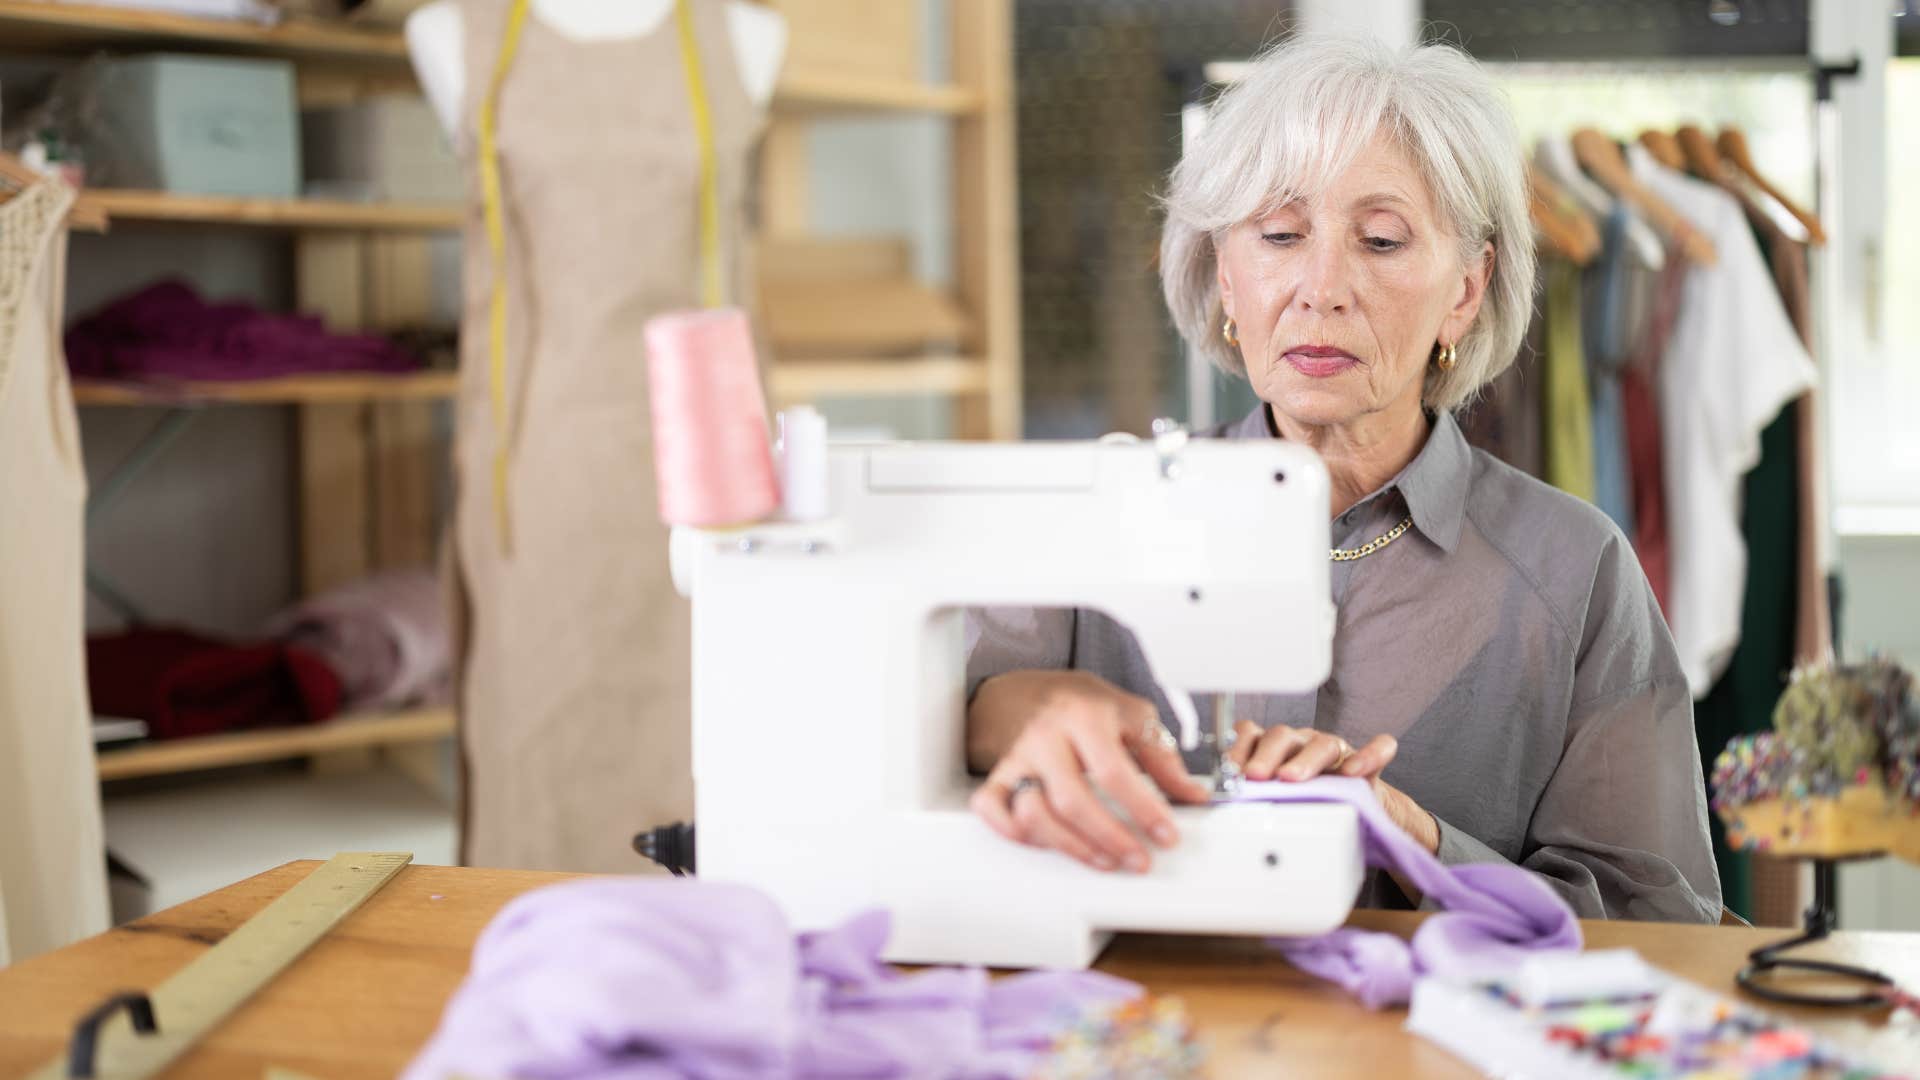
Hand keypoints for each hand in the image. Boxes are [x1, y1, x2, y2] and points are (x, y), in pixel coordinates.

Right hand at [967, 670, 1212, 872]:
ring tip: (1104, 860)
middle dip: (1110, 838)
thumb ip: (1162, 756)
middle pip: (1073, 800)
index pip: (1114, 771)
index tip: (1166, 836)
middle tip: (1138, 860)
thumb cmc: (1081, 704)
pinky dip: (1016, 834)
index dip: (1143, 809)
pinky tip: (1049, 844)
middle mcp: (1046, 737)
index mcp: (1084, 716)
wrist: (1027, 689)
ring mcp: (1017, 758)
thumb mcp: (1131, 715)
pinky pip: (992, 811)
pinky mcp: (997, 775)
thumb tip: (1193, 796)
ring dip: (1071, 846)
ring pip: (1033, 813)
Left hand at [1228, 722, 1438, 854]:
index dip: (1238, 747)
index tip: (1227, 770)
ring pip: (1323, 743)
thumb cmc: (1304, 804)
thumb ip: (1245, 797)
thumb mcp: (1270, 801)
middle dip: (1266, 756)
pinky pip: (1377, 749)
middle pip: (1281, 737)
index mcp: (1273, 748)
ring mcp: (1336, 751)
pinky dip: (1368, 756)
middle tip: (1254, 776)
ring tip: (1292, 779)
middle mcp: (1302, 743)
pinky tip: (1354, 771)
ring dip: (1306, 759)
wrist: (1354, 816)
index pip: (1250, 734)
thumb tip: (1210, 803)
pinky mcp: (1368, 764)